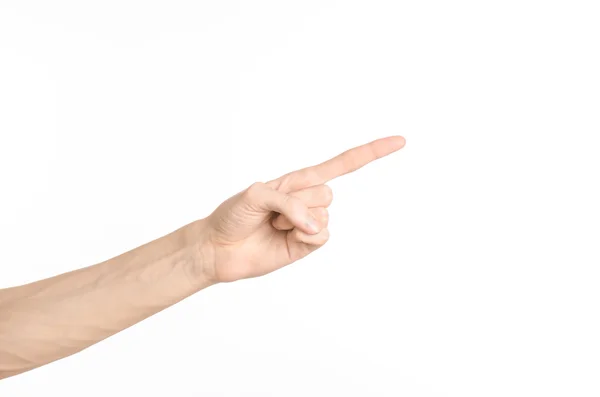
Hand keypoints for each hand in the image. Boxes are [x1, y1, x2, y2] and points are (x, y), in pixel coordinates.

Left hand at [198, 136, 405, 282]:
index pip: (343, 163)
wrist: (220, 247)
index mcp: (299, 180)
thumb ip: (289, 204)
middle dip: (298, 202)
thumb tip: (314, 226)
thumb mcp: (257, 195)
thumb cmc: (234, 214)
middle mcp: (309, 200)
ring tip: (274, 225)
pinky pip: (322, 236)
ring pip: (324, 215)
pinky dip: (305, 237)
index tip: (400, 141)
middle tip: (272, 211)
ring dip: (296, 221)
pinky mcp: (307, 245)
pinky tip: (286, 238)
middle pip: (327, 193)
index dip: (371, 152)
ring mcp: (309, 223)